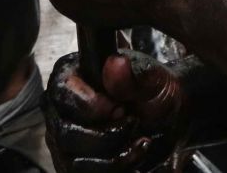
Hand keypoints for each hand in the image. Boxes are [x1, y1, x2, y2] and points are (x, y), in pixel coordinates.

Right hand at [44, 50, 183, 170]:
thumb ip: (132, 75)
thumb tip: (115, 63)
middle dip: (106, 134)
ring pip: (74, 160)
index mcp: (73, 73)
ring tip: (139, 140)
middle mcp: (60, 107)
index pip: (64, 92)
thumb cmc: (153, 92)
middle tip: (132, 122)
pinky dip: (115, 167)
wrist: (166, 119)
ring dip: (114, 155)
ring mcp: (64, 138)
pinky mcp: (74, 162)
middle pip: (66, 132)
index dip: (92, 105)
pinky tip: (135, 153)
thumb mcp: (152, 79)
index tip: (120, 108)